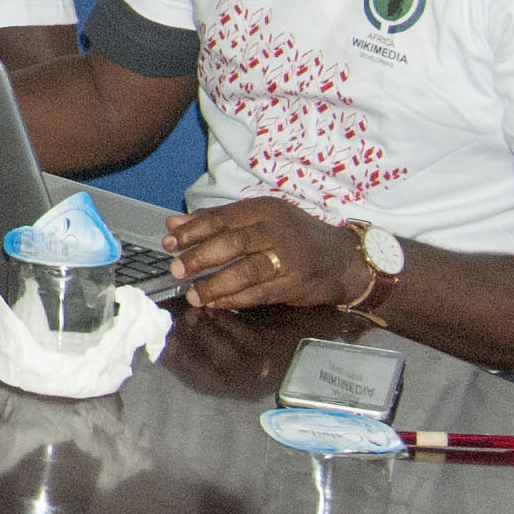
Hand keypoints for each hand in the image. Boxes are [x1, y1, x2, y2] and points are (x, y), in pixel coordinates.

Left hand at [164, 197, 370, 311]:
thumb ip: (216, 221)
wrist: (343, 258)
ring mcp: (289, 257)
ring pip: (247, 270)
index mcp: (264, 209)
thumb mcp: (259, 220)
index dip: (192, 231)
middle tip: (177, 269)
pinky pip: (261, 293)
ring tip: (194, 294)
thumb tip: (174, 223)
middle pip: (233, 242)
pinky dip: (237, 299)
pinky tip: (218, 303)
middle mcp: (277, 230)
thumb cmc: (294, 236)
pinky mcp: (297, 283)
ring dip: (217, 284)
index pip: (221, 218)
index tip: (169, 242)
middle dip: (201, 257)